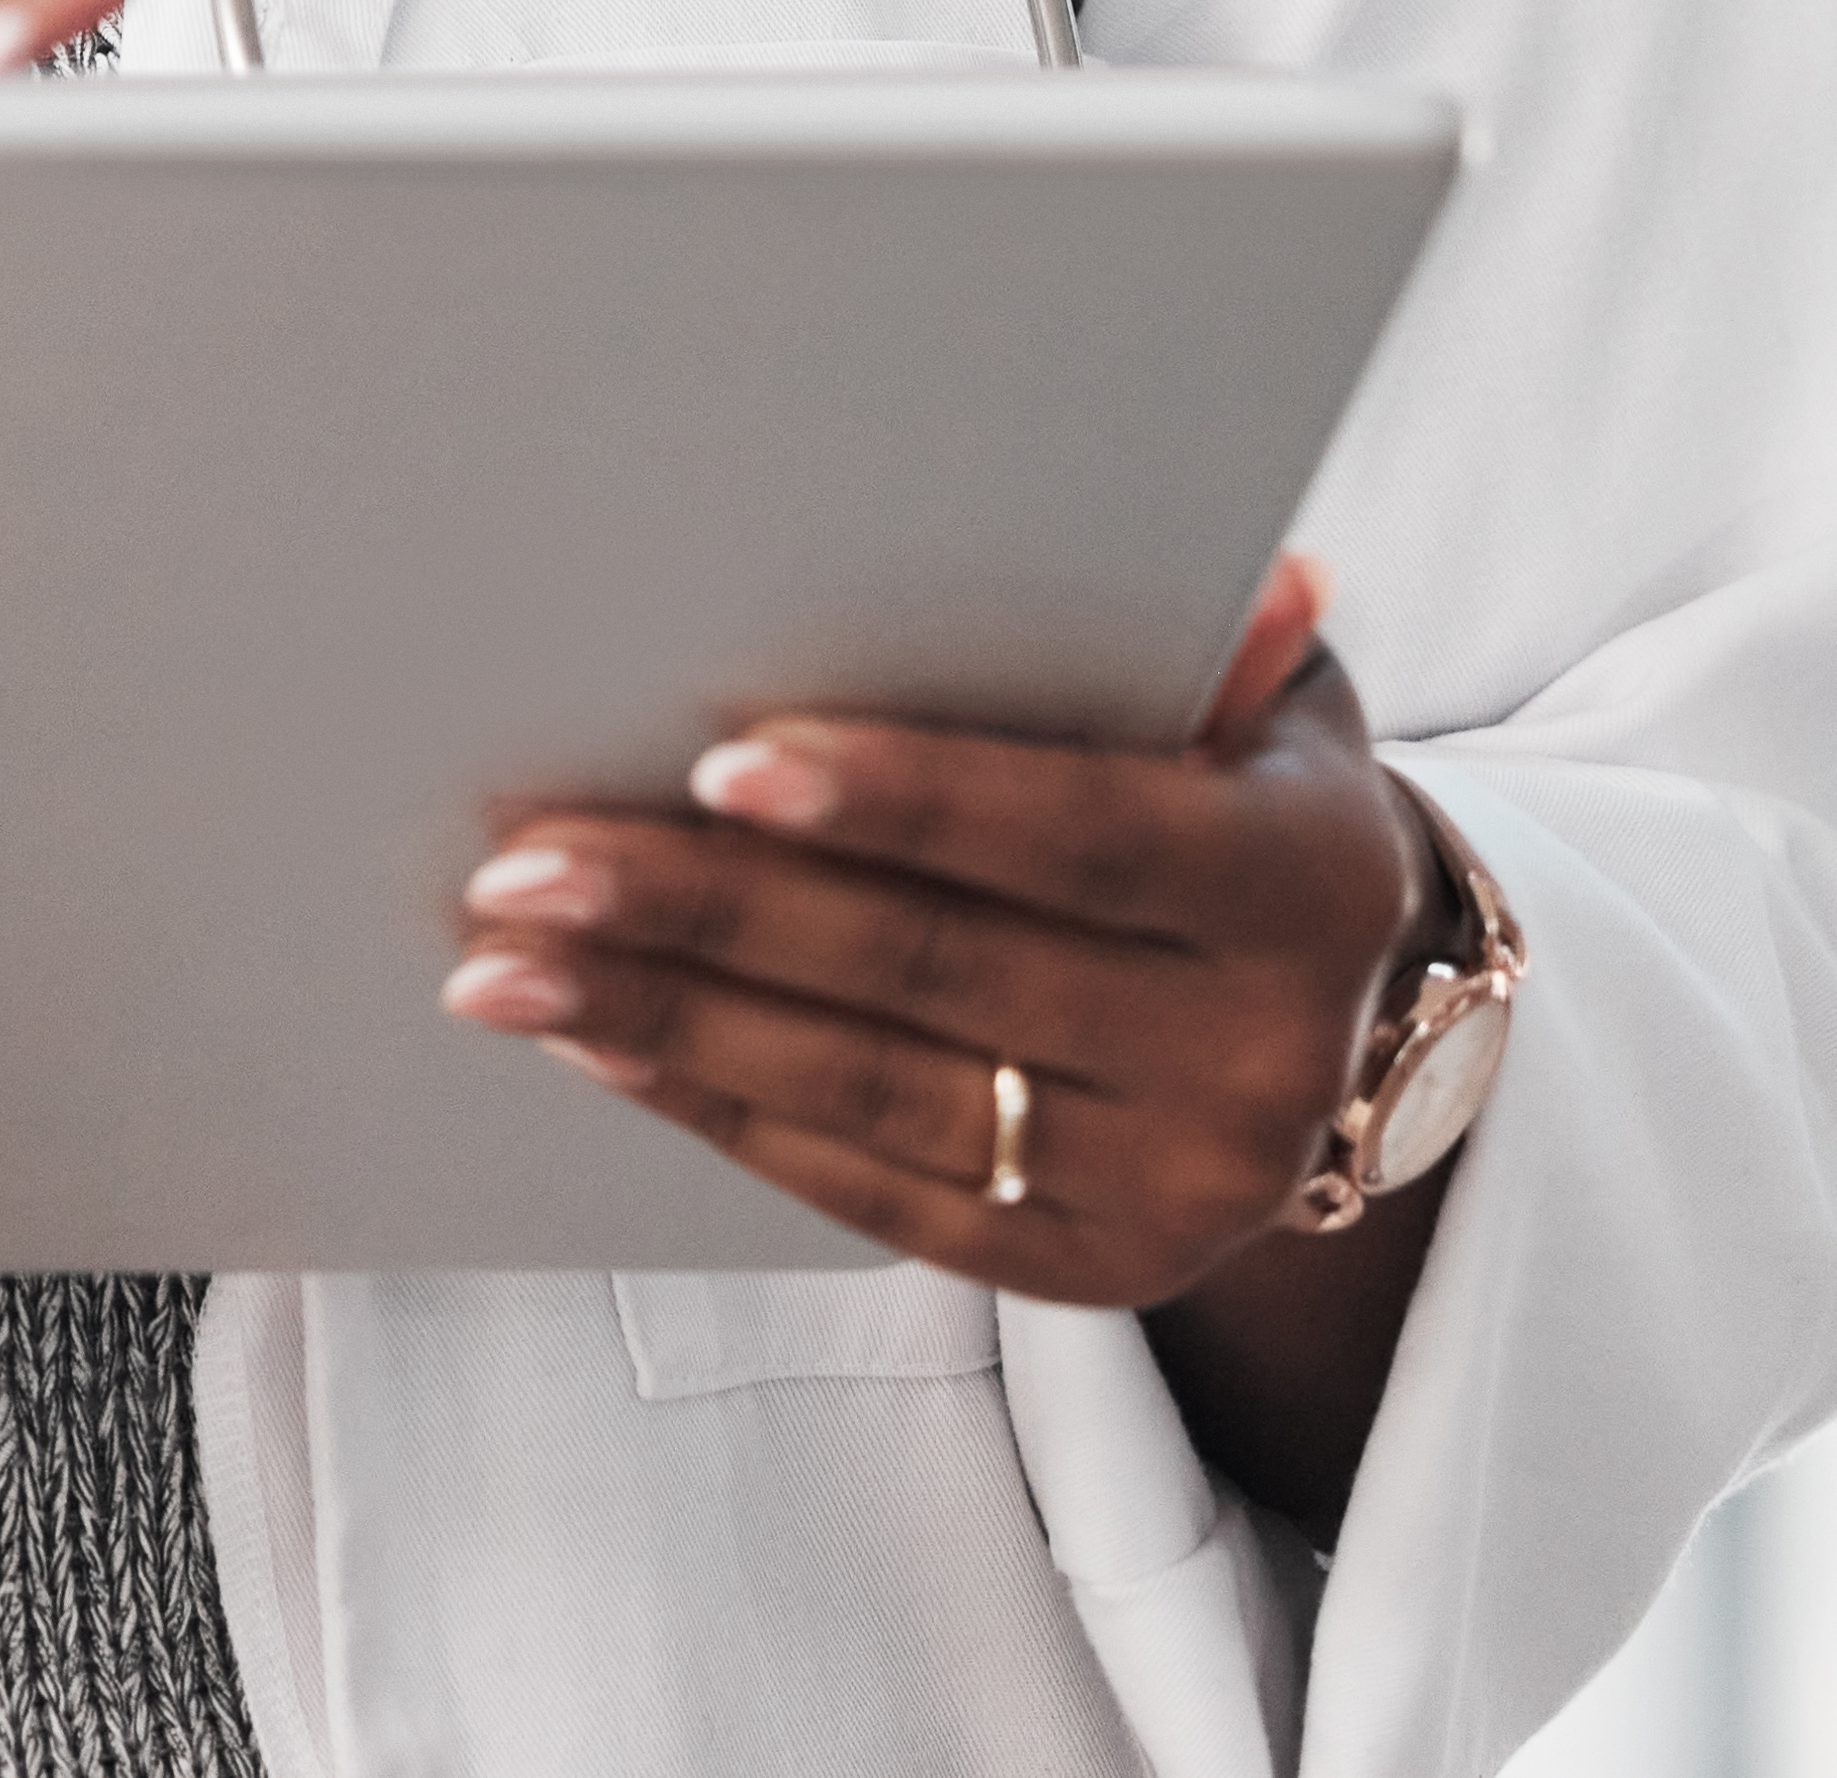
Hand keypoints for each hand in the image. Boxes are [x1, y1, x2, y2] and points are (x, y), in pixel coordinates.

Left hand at [433, 553, 1437, 1315]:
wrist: (1334, 1018)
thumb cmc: (1235, 790)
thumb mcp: (1256, 699)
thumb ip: (1202, 636)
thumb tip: (1220, 560)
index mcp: (1307, 885)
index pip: (1079, 836)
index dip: (903, 798)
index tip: (718, 760)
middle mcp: (1259, 1059)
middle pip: (940, 973)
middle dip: (711, 911)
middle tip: (528, 862)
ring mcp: (1178, 1191)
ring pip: (881, 1097)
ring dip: (667, 1022)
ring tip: (502, 961)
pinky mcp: (1088, 1276)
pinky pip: (872, 1192)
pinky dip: (720, 1108)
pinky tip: (597, 1041)